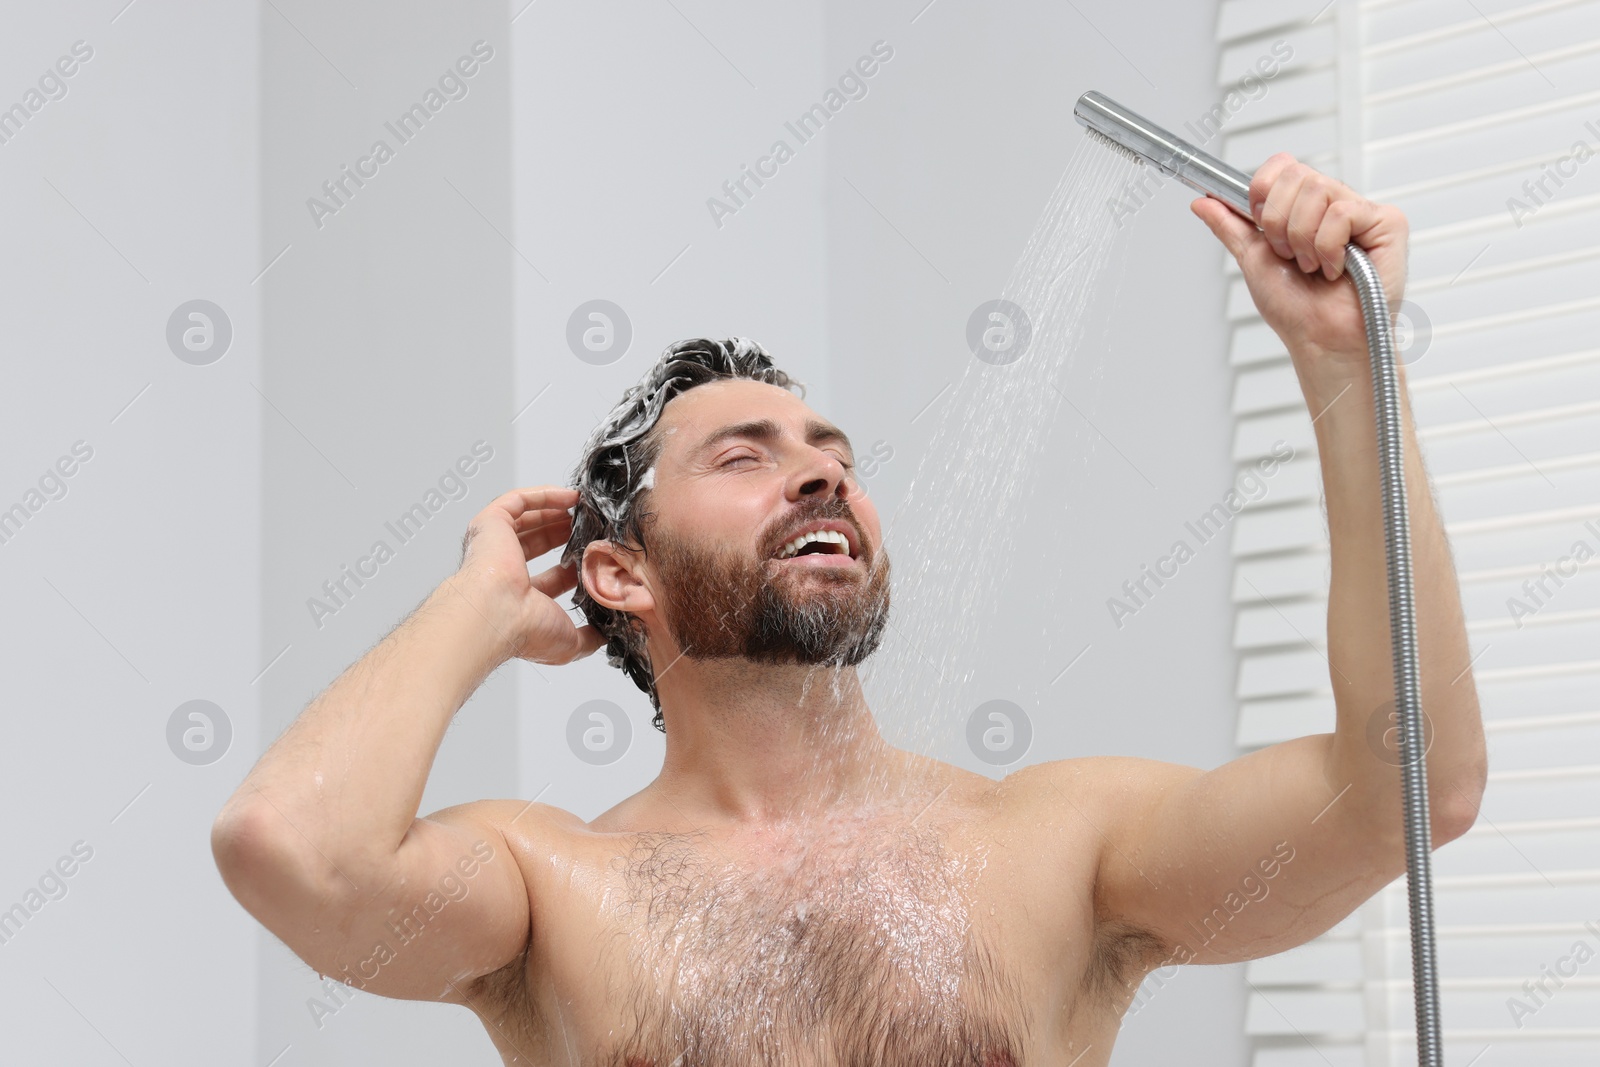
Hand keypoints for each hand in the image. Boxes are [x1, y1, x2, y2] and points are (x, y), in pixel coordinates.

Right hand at [453, 485, 604, 664]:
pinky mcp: (490, 524)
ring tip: (584, 508)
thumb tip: (608, 633)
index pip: (551, 578)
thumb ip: (590, 638)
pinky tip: (570, 496)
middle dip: (565, 534)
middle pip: (537, 545)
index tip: (597, 554)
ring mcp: (495, 546)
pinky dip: (544, 495)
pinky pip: (517, 501)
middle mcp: (504, 572)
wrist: (497, 614)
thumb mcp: (569, 643)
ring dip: (556, 512)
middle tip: (592, 526)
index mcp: (520, 599)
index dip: (575, 566)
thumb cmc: (524, 630)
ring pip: (527, 520)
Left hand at [1191, 153, 1408, 388]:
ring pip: (1317, 191)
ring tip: (1314, 266)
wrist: (1320, 339)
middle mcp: (1334, 203)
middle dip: (1279, 223)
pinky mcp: (1388, 223)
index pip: (1283, 165)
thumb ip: (1230, 226)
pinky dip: (1328, 247)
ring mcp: (1363, 211)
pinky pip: (1343, 213)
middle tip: (1290, 256)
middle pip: (1296, 175)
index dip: (1263, 192)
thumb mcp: (1253, 259)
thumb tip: (1202, 200)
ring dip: (1303, 240)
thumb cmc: (1295, 308)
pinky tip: (1337, 269)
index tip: (1259, 225)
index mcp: (1305, 207)